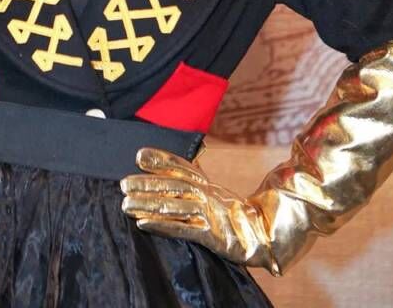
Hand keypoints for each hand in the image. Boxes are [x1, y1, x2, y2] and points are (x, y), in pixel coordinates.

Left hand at [120, 147, 274, 271]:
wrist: (270, 237)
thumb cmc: (239, 218)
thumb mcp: (217, 196)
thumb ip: (199, 182)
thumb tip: (183, 170)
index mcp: (209, 185)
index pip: (183, 168)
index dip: (162, 160)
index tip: (140, 154)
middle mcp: (208, 195)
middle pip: (173, 186)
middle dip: (147, 183)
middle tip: (122, 182)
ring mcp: (210, 214)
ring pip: (174, 206)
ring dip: (148, 204)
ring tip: (125, 204)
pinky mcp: (213, 236)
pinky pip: (184, 229)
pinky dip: (162, 226)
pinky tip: (143, 224)